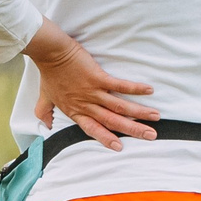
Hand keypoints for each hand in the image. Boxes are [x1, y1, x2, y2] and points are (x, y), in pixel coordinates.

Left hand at [26, 20, 157, 150]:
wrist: (50, 53)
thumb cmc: (49, 73)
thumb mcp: (44, 97)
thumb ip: (45, 112)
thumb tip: (45, 126)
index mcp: (75, 111)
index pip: (93, 129)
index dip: (106, 138)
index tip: (120, 147)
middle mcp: (86, 105)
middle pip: (112, 121)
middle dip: (133, 130)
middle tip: (151, 135)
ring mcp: (93, 92)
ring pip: (119, 106)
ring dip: (139, 112)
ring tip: (155, 116)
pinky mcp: (98, 77)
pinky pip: (120, 85)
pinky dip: (135, 89)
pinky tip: (149, 90)